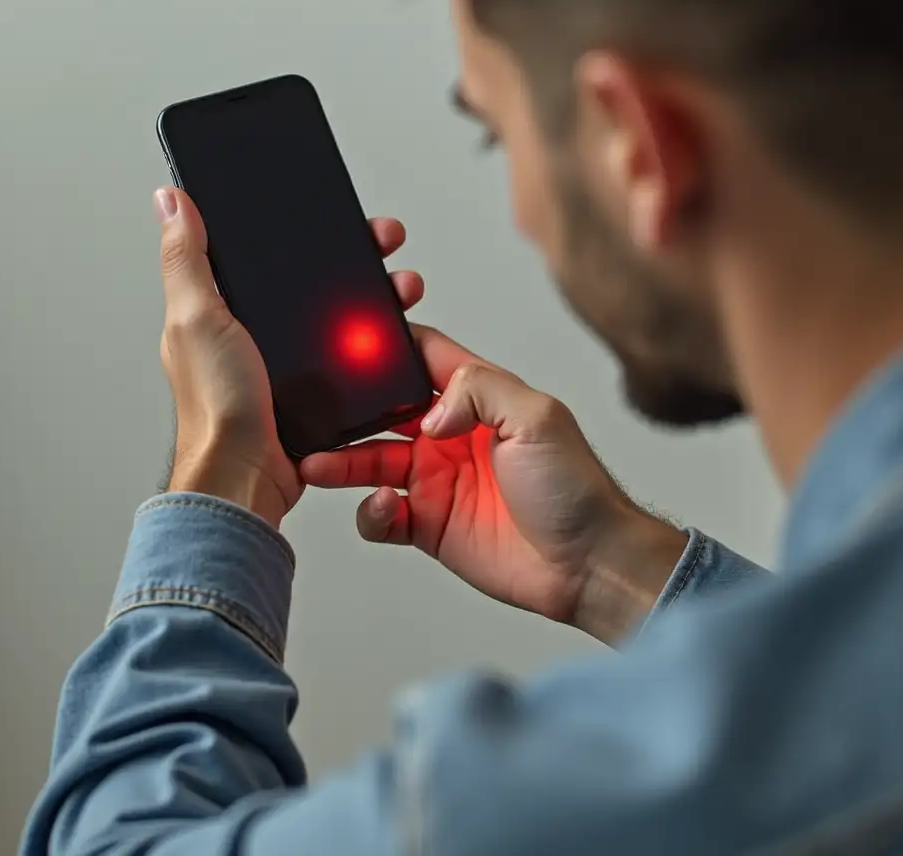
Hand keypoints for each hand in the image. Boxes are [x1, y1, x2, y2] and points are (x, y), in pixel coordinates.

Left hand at [154, 188, 426, 526]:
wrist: (248, 479)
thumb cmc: (215, 409)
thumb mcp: (197, 319)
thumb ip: (186, 260)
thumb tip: (171, 200)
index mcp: (224, 309)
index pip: (271, 253)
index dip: (306, 228)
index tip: (337, 213)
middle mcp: (256, 334)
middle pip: (317, 281)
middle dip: (359, 260)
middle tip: (386, 249)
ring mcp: (289, 365)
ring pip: (343, 319)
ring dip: (378, 301)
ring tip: (403, 293)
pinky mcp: (316, 394)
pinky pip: (352, 361)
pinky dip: (374, 346)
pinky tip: (391, 337)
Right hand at [300, 326, 687, 641]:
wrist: (587, 564)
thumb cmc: (575, 488)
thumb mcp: (537, 418)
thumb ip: (480, 390)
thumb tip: (427, 410)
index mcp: (478, 399)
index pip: (422, 357)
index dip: (386, 343)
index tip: (348, 338)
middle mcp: (451, 435)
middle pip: (382, 410)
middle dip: (348, 407)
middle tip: (315, 409)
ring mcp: (437, 481)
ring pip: (370, 462)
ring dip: (340, 460)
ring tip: (316, 462)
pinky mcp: (429, 525)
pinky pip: (380, 515)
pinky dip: (368, 511)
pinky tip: (380, 507)